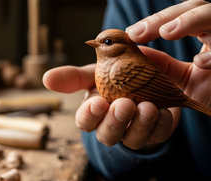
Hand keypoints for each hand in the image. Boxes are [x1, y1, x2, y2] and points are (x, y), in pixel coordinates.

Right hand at [43, 64, 178, 149]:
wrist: (149, 77)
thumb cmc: (116, 76)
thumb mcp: (95, 72)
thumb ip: (74, 76)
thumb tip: (46, 78)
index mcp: (94, 112)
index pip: (85, 121)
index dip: (89, 115)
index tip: (97, 102)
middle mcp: (112, 126)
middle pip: (108, 134)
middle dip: (115, 121)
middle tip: (124, 104)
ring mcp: (135, 132)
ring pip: (133, 138)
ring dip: (140, 123)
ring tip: (147, 106)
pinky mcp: (157, 132)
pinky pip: (159, 133)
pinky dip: (161, 122)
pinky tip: (164, 109)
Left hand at [126, 0, 210, 164]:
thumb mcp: (187, 80)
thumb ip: (165, 66)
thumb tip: (136, 53)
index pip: (185, 12)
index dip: (157, 19)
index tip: (131, 33)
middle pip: (203, 6)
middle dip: (170, 15)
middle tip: (143, 31)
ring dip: (195, 21)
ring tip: (167, 34)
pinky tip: (202, 62)